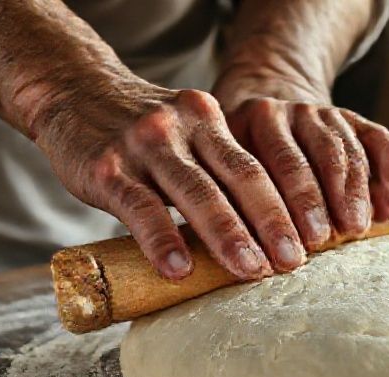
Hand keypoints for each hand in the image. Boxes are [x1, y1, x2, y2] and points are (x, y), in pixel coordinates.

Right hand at [33, 76, 305, 280]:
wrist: (71, 92)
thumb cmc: (138, 133)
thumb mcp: (185, 135)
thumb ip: (217, 170)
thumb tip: (266, 233)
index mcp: (211, 120)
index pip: (261, 166)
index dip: (292, 204)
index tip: (317, 241)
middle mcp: (183, 127)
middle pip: (241, 177)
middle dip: (273, 223)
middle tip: (296, 262)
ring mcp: (144, 145)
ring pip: (197, 193)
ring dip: (228, 236)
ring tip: (252, 271)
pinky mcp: (106, 168)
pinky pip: (140, 208)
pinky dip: (162, 240)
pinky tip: (179, 270)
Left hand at [224, 97, 388, 250]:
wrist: (263, 109)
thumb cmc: (233, 161)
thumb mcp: (214, 167)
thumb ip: (216, 198)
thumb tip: (212, 251)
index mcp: (250, 120)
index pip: (269, 164)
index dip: (277, 208)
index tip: (284, 246)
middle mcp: (288, 111)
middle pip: (308, 157)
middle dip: (315, 201)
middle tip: (321, 240)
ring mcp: (323, 113)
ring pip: (343, 150)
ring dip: (353, 191)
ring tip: (356, 228)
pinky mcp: (353, 120)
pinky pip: (379, 141)